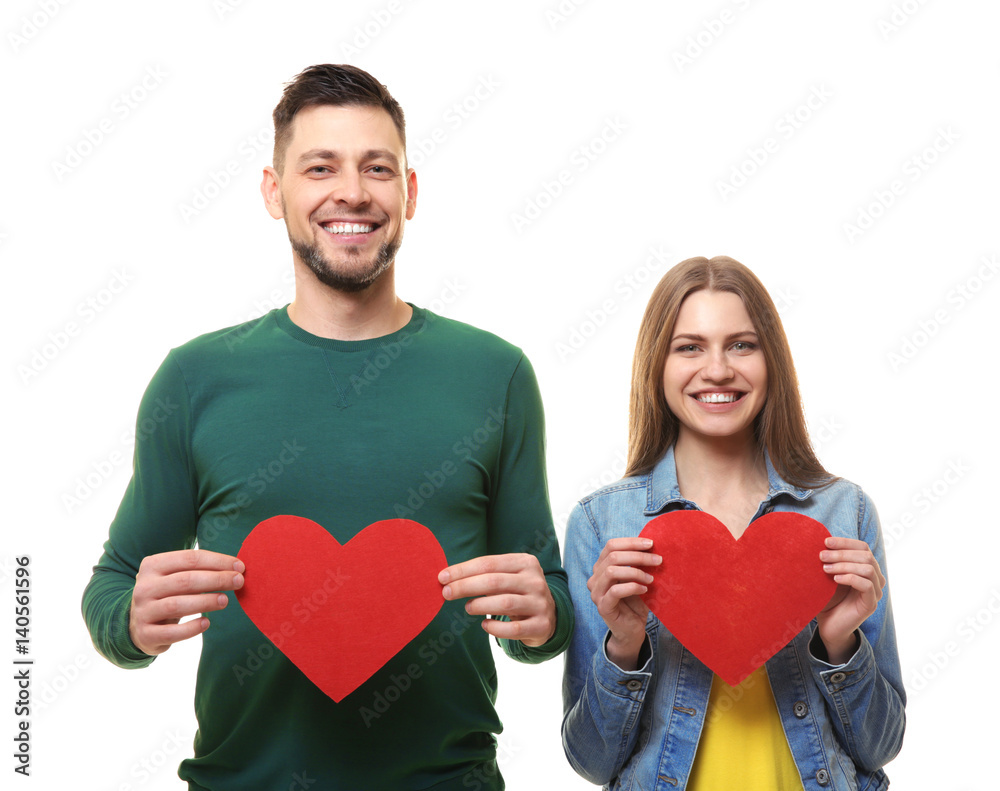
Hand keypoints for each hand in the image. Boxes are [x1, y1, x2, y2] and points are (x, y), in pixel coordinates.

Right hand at [129, 549, 244, 655]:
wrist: (137, 624)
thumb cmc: (167, 594)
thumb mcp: (175, 577)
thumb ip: (199, 570)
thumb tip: (236, 568)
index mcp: (153, 565)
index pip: (190, 558)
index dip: (218, 561)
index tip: (240, 566)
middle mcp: (144, 587)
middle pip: (185, 580)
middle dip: (216, 579)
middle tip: (239, 581)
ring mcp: (143, 611)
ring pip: (177, 605)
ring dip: (205, 602)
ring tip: (225, 601)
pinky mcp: (145, 634)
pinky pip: (171, 632)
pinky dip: (191, 628)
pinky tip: (206, 623)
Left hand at [439, 553, 555, 646]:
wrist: (550, 616)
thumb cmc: (518, 592)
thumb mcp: (508, 577)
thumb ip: (484, 575)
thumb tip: (448, 578)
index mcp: (525, 562)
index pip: (488, 563)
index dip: (463, 570)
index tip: (442, 577)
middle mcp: (535, 580)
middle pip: (494, 581)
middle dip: (466, 586)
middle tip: (447, 593)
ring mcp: (540, 603)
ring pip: (505, 603)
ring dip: (480, 605)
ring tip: (468, 608)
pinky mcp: (541, 625)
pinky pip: (515, 629)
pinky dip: (496, 628)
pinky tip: (485, 625)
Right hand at [587, 537, 661, 670]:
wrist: (632, 630)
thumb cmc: (636, 602)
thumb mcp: (638, 579)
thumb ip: (640, 564)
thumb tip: (654, 547)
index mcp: (601, 566)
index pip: (611, 545)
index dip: (631, 542)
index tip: (650, 544)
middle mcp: (595, 577)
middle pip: (613, 556)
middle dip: (638, 556)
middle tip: (658, 560)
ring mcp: (596, 592)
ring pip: (612, 571)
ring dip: (636, 571)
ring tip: (651, 578)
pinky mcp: (603, 606)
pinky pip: (615, 591)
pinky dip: (633, 587)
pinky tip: (645, 590)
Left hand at [817, 536, 885, 663]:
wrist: (828, 626)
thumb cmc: (827, 598)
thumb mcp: (828, 575)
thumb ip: (830, 559)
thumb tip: (821, 541)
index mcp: (866, 568)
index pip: (862, 547)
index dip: (845, 542)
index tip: (825, 542)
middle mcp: (875, 578)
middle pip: (865, 556)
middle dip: (842, 553)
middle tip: (821, 556)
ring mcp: (875, 591)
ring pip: (867, 569)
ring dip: (844, 565)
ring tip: (825, 568)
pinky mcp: (871, 604)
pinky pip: (866, 585)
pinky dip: (850, 578)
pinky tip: (835, 579)